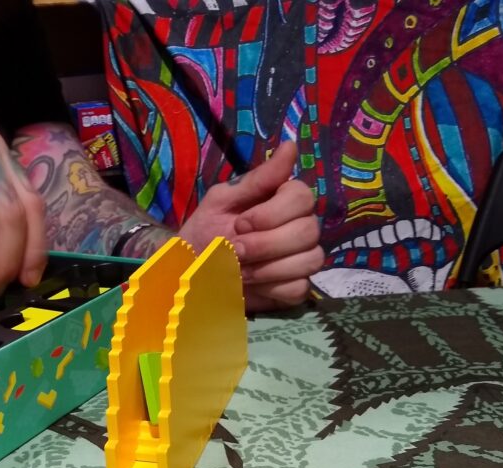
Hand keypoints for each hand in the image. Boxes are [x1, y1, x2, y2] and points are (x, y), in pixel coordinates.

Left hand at [177, 141, 322, 311]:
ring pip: (310, 260)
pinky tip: (252, 284)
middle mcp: (300, 227)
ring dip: (269, 268)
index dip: (272, 213)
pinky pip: (299, 287)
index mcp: (285, 200)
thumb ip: (258, 178)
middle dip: (266, 244)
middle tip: (236, 250)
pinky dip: (272, 287)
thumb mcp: (223, 200)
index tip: (240, 223)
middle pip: (309, 231)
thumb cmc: (207, 230)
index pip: (303, 197)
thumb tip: (290, 145)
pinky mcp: (295, 288)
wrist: (191, 270)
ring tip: (240, 269)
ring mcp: (302, 258)